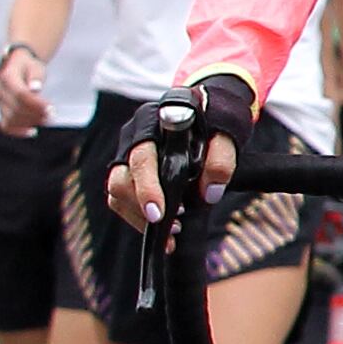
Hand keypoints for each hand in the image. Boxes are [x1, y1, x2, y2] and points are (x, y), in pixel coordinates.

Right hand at [0, 45, 44, 139]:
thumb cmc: (28, 65)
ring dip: (30, 122)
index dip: (36, 104)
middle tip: (52, 115)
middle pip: (15, 107)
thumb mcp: (35, 65)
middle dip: (35, 114)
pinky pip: (5, 125)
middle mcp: (0, 90)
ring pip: (11, 118)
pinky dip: (17, 131)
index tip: (51, 109)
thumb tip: (35, 88)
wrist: (17, 65)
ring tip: (47, 120)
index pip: (20, 94)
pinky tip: (32, 132)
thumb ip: (35, 76)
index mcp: (7, 77)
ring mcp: (0, 102)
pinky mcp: (2, 111)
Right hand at [113, 74, 257, 226]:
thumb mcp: (226, 134)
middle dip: (142, 208)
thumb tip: (209, 194)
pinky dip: (138, 218)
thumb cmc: (215, 122)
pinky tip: (165, 231)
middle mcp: (131, 138)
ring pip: (116, 193)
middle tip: (175, 226)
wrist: (210, 112)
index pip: (141, 158)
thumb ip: (221, 160)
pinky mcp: (127, 173)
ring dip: (140, 217)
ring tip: (174, 231)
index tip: (159, 213)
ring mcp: (126, 156)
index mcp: (151, 123)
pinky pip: (121, 200)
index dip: (147, 188)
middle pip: (120, 180)